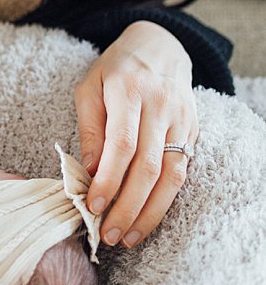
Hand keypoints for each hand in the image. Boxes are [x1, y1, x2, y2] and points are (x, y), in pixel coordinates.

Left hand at [73, 21, 195, 248]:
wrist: (160, 48)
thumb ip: (90, 127)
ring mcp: (182, 121)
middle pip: (148, 167)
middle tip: (108, 233)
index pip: (122, 144)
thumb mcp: (90, 87)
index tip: (93, 204)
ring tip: (128, 237)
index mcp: (130, 92)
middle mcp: (161, 108)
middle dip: (128, 206)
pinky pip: (182, 172)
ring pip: (171, 176)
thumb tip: (89, 170)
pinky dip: (165, 199)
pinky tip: (147, 218)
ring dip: (150, 212)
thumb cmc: (115, 70)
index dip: (109, 178)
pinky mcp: (194, 132)